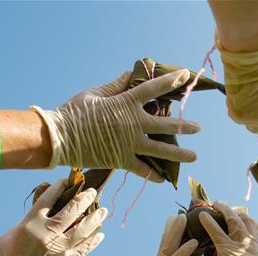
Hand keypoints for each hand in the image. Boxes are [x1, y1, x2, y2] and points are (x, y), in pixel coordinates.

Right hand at [0, 179, 106, 255]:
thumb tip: (45, 213)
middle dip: (84, 199)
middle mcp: (48, 234)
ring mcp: (59, 249)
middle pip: (72, 211)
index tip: (66, 181)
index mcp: (31, 223)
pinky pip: (85, 249)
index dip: (58, 188)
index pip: (49, 199)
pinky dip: (94, 241)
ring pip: (83, 229)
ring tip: (103, 211)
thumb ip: (29, 221)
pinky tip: (100, 234)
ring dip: (95, 219)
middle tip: (93, 192)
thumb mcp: (11, 234)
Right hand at [32, 70, 199, 179]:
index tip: (185, 76)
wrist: (59, 137)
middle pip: (164, 124)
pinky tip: (164, 179)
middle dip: (183, 125)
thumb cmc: (74, 112)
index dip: (170, 81)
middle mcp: (132, 123)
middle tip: (198, 127)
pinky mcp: (121, 160)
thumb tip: (131, 74)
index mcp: (125, 103)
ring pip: (160, 149)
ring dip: (179, 153)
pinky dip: (153, 175)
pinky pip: (142, 169)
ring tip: (194, 156)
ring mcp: (128, 143)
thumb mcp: (95, 94)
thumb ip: (116, 86)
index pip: (153, 89)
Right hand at [121, 214, 198, 255]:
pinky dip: (184, 250)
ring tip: (183, 217)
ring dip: (176, 232)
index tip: (177, 225)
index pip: (165, 252)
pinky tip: (194, 241)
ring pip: (167, 248)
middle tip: (177, 214)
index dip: (171, 238)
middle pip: (163, 245)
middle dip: (171, 229)